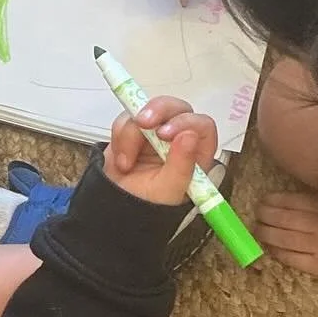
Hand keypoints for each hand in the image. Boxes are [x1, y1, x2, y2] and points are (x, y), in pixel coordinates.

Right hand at [104, 94, 219, 206]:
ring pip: (148, 109)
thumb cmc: (149, 204)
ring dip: (132, 133)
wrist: (117, 208)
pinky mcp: (134, 130)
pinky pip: (126, 119)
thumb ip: (182, 165)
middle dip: (158, 111)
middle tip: (141, 123)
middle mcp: (179, 138)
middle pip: (176, 108)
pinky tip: (122, 159)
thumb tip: (189, 136)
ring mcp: (156, 132)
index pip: (201, 125)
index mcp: (196, 153)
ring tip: (126, 163)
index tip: (164, 133)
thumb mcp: (168, 190)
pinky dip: (120, 136)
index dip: (185, 122)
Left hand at [252, 191, 317, 285]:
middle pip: (280, 218)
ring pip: (280, 237)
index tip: (264, 201)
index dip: (272, 201)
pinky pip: (291, 258)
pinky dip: (277, 253)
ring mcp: (315, 245)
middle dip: (264, 216)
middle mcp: (315, 224)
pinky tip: (270, 250)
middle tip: (256, 215)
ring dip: (265, 233)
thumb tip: (309, 197)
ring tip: (257, 231)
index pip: (289, 201)